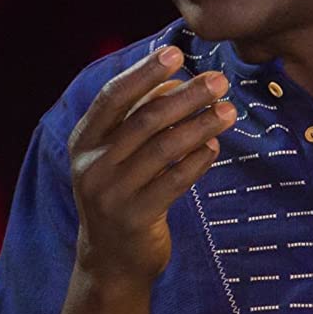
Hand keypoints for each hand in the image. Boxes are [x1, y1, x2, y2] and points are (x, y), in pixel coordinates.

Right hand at [68, 46, 234, 284]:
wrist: (110, 261)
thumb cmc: (120, 194)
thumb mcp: (113, 156)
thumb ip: (136, 120)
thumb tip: (176, 81)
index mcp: (83, 141)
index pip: (112, 97)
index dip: (144, 72)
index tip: (175, 52)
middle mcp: (92, 165)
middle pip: (144, 119)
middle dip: (186, 96)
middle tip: (218, 80)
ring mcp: (112, 194)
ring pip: (164, 149)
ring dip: (200, 125)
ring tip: (229, 110)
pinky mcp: (135, 217)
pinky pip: (174, 181)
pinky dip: (198, 160)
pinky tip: (215, 145)